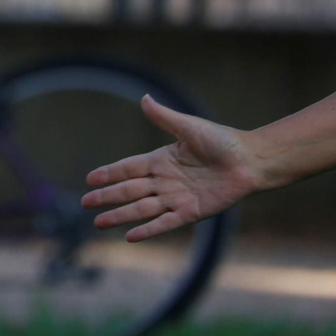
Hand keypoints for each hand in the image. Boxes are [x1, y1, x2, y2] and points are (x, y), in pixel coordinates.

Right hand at [81, 94, 261, 241]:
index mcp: (161, 159)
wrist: (250, 161)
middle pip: (129, 190)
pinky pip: (165, 223)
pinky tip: (131, 237)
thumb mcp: (189, 127)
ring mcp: (176, 198)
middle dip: (107, 197)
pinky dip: (148, 229)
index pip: (128, 168)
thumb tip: (144, 98)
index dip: (109, 173)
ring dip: (120, 216)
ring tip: (99, 223)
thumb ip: (164, 117)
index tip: (89, 179)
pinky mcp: (191, 212)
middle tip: (85, 203)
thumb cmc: (223, 141)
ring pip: (141, 208)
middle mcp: (165, 181)